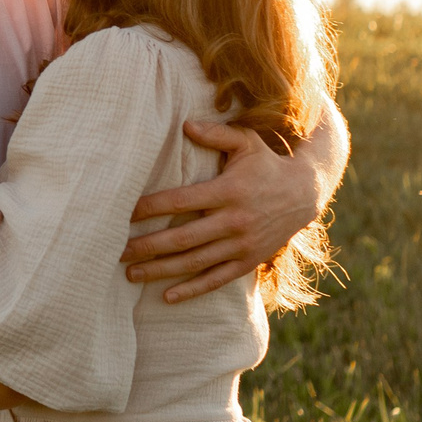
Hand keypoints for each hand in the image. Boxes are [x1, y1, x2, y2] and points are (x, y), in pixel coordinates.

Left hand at [120, 120, 321, 303]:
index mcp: (228, 191)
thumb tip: (185, 125)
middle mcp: (233, 221)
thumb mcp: (246, 141)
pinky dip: (192, 289)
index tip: (124, 213)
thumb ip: (216, 134)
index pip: (181, 201)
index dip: (151, 208)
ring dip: (161, 270)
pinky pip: (217, 279)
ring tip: (131, 274)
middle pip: (182, 238)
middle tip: (116, 251)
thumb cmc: (266, 163)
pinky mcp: (248, 261)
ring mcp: (241, 245)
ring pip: (195, 262)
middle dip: (147, 246)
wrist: (305, 194)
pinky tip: (167, 296)